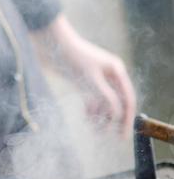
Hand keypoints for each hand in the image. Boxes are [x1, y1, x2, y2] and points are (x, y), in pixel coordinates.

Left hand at [30, 15, 135, 136]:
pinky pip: (92, 100)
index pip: (128, 99)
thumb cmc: (72, 56)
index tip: (123, 136)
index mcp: (116, 70)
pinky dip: (90, 109)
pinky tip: (86, 117)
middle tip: (106, 137)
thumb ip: (106, 97)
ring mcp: (96, 78)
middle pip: (117, 103)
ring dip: (100, 116)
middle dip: (112, 120)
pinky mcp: (84, 81)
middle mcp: (109, 75)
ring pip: (103, 103)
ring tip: (93, 129)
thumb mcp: (91, 78)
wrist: (50, 42)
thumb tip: (117, 115)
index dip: (127, 119)